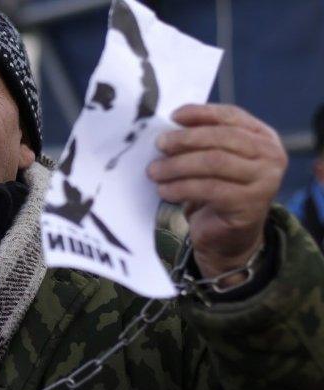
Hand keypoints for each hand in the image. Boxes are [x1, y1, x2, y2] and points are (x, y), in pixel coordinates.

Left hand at [148, 104, 287, 282]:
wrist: (229, 238)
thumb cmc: (218, 192)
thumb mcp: (213, 161)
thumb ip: (203, 140)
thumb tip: (171, 124)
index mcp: (264, 138)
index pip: (231, 116)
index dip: (201, 113)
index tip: (173, 116)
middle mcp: (271, 156)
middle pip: (221, 138)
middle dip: (185, 140)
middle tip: (159, 145)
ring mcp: (264, 181)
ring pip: (213, 162)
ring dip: (177, 165)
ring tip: (154, 171)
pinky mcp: (249, 204)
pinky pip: (208, 189)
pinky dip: (180, 188)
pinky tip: (164, 191)